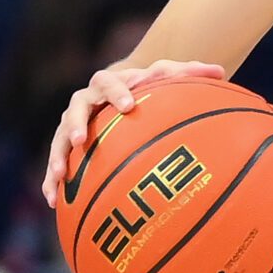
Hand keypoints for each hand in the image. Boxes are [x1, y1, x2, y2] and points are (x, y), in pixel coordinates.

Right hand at [39, 60, 227, 207]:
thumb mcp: (168, 78)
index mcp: (110, 83)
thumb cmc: (149, 87)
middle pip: (76, 107)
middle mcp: (86, 101)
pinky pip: (57, 163)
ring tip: (60, 177)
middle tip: (83, 140)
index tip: (130, 106)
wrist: (122, 92)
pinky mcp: (67, 145)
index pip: (111, 83)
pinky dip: (51, 181)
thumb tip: (220, 70)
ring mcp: (73, 123)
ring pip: (60, 137)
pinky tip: (52, 202)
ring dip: (58, 156)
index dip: (118, 93)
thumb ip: (190, 73)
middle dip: (78, 123)